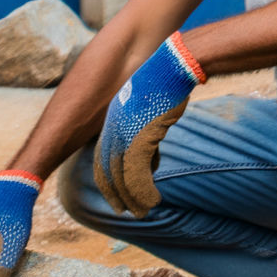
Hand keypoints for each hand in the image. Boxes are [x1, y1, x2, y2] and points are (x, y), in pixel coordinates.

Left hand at [95, 32, 203, 217]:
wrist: (173, 65)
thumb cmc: (166, 82)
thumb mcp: (149, 109)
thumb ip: (145, 131)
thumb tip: (152, 154)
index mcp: (113, 122)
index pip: (103, 159)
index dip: (108, 182)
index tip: (117, 198)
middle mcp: (113, 128)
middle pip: (109, 171)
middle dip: (117, 195)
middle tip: (126, 212)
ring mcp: (125, 132)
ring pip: (123, 175)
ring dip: (132, 197)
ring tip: (143, 211)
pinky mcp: (141, 135)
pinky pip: (138, 171)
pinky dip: (144, 189)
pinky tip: (153, 199)